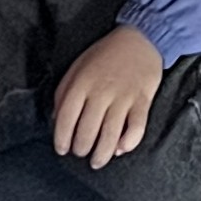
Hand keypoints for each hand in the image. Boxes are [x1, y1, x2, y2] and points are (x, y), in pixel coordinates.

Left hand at [53, 28, 163, 170]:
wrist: (140, 38)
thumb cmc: (105, 55)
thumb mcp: (77, 67)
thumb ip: (64, 93)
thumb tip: (58, 120)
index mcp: (82, 83)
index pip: (67, 117)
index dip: (62, 138)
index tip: (61, 149)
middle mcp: (101, 92)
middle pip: (87, 130)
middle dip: (81, 148)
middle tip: (80, 152)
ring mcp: (123, 97)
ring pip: (110, 134)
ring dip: (101, 154)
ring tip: (96, 162)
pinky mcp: (143, 101)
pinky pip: (136, 128)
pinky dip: (128, 143)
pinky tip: (120, 149)